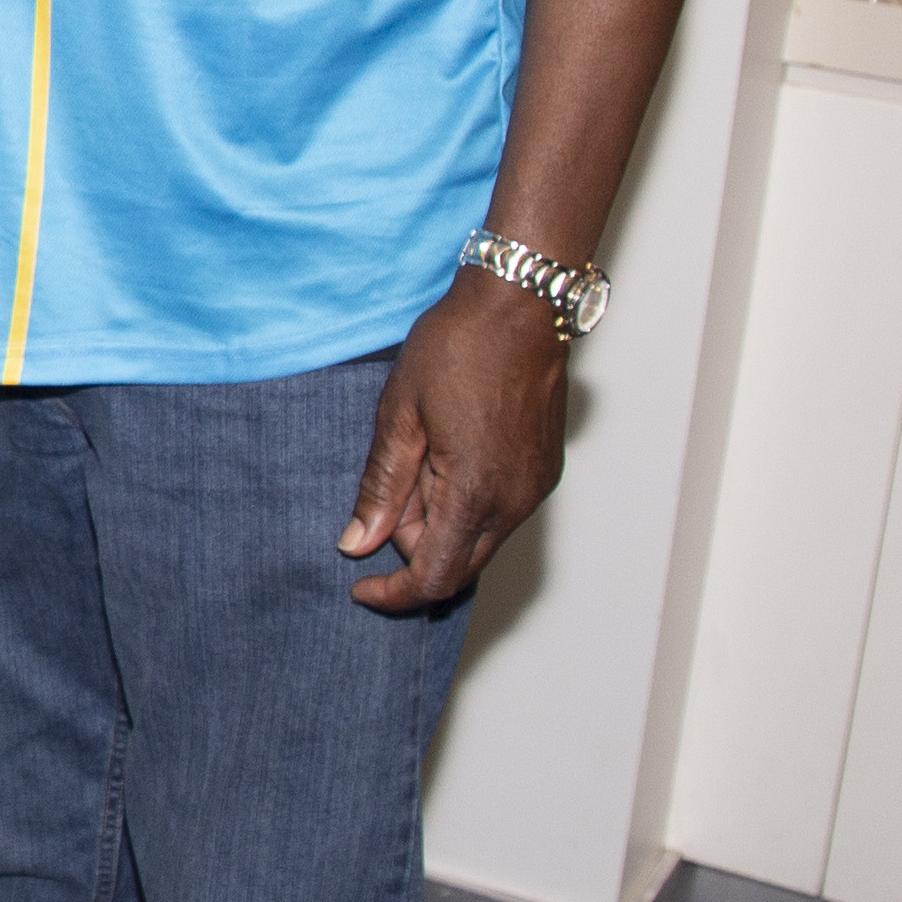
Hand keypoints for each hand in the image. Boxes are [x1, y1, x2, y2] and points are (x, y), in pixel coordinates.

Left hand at [340, 272, 569, 611]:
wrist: (518, 308)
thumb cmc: (457, 348)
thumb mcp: (399, 416)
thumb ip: (382, 487)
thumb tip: (358, 542)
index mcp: (476, 493)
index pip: (434, 576)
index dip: (394, 594)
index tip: (360, 588)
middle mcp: (515, 501)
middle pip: (458, 566)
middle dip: (411, 553)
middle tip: (378, 507)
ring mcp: (535, 488)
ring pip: (480, 541)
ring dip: (437, 527)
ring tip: (410, 469)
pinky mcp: (543, 472)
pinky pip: (499, 514)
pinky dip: (464, 508)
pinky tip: (441, 464)